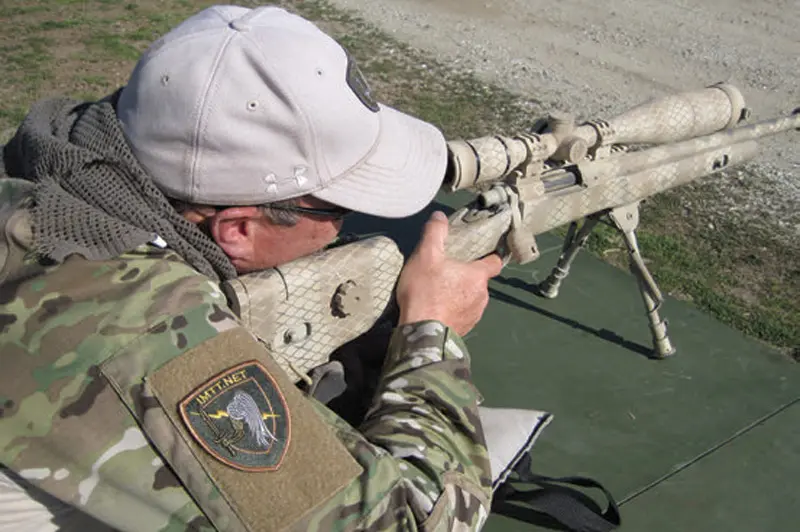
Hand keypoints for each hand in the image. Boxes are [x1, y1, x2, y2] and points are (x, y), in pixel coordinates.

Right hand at [396, 211, 503, 335]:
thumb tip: (440, 216)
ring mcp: (475, 315)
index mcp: (478, 276)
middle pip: (479, 281)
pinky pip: (463, 316)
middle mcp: (482, 296)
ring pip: (472, 299)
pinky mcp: (465, 330)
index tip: (480, 255)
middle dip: (466, 277)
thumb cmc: (426, 291)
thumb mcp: (425, 255)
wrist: (422, 334)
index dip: (489, 257)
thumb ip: (434, 233)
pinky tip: (438, 311)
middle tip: (446, 274)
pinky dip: (454, 312)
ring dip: (460, 296)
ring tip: (439, 294)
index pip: (494, 262)